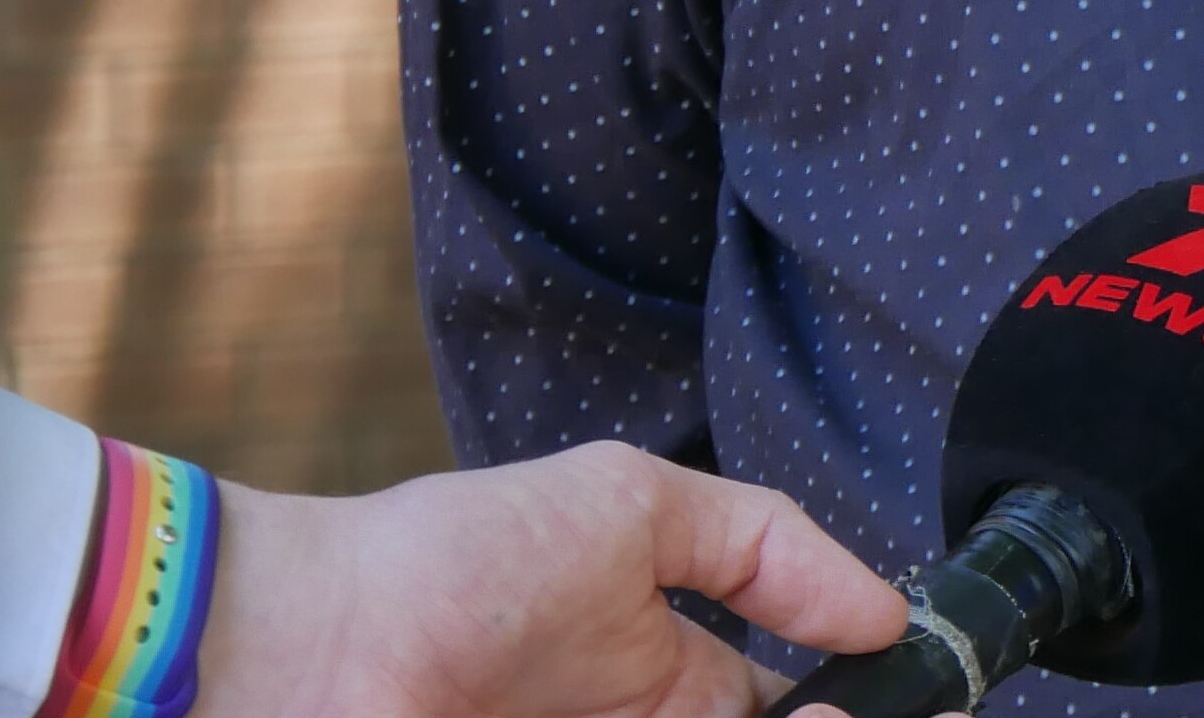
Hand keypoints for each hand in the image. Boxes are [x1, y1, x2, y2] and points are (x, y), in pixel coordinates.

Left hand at [196, 440, 905, 717]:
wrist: (316, 647)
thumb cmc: (457, 565)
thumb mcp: (632, 507)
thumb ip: (764, 545)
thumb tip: (884, 611)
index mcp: (667, 677)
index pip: (786, 712)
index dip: (846, 704)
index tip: (887, 697)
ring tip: (787, 716)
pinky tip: (705, 715)